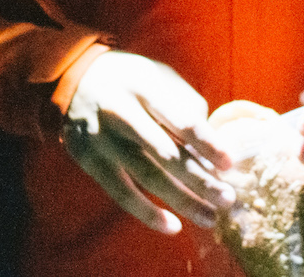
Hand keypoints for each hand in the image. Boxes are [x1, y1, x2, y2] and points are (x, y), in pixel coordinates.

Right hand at [61, 51, 235, 234]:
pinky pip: (121, 193)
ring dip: (181, 201)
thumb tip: (213, 143)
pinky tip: (172, 226)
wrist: (74, 78)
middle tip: (227, 199)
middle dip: (199, 179)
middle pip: (166, 153)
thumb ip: (185, 105)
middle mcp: (121, 112)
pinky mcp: (88, 160)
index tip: (229, 163)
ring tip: (209, 217)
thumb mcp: (158, 77)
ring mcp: (102, 138)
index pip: (181, 120)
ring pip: (146, 176)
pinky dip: (147, 213)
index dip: (207, 143)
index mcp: (144, 87)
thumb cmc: (131, 80)